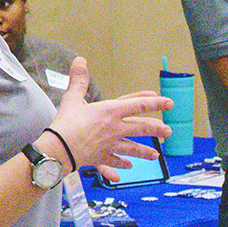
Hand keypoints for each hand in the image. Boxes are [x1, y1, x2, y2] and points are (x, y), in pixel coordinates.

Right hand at [50, 58, 172, 180]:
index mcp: (111, 111)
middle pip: (141, 128)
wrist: (59, 149)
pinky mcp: (102, 157)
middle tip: (168, 131)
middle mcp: (115, 128)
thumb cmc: (66, 123)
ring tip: (155, 155)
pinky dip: (122, 164)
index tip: (169, 103)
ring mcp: (110, 144)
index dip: (155, 103)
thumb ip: (79, 79)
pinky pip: (115, 160)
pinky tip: (129, 166)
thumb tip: (80, 60)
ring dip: (145, 152)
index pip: (138, 105)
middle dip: (156, 129)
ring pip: (133, 148)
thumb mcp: (73, 98)